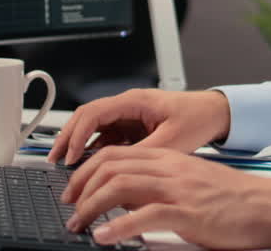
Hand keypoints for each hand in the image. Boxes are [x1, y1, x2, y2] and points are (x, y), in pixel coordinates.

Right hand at [47, 89, 230, 165]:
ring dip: (79, 146)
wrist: (215, 113)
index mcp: (134, 101)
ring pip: (94, 129)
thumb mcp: (171, 140)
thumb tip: (117, 168)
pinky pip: (106, 138)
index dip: (77, 135)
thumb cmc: (197, 117)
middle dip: (68, 138)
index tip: (70, 156)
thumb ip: (143, 153)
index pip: (94, 113)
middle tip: (55, 160)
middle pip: (86, 118)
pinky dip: (94, 151)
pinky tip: (88, 167)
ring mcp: (128, 117)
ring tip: (66, 167)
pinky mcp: (132, 128)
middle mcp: (127, 106)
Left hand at [62, 145, 270, 250]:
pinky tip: (104, 237)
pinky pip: (143, 216)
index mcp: (169, 159)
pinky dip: (117, 227)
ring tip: (78, 224)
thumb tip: (125, 198)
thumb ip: (158, 185)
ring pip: (120, 187)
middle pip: (111, 166)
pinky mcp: (186, 213)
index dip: (87, 170)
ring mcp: (177, 190)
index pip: (116, 154)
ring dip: (90, 206)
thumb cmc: (232, 201)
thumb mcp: (190, 183)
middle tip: (68, 207)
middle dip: (80, 186)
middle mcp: (169, 169)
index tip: (73, 189)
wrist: (266, 207)